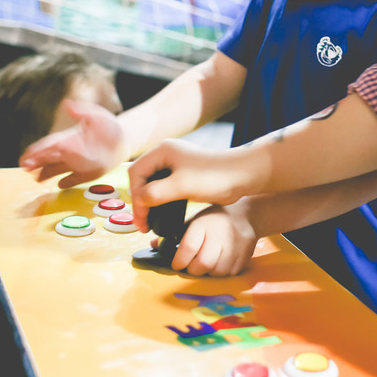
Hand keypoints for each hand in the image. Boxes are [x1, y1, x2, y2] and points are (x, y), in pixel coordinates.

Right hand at [19, 100, 127, 187]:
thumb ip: (82, 111)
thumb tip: (68, 103)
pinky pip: (75, 178)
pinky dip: (67, 182)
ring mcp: (78, 163)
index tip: (27, 155)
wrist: (124, 137)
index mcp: (69, 138)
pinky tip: (59, 185)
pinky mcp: (88, 173)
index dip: (37, 150)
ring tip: (36, 178)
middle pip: (48, 158)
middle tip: (26, 167)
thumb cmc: (108, 124)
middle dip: (36, 162)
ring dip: (46, 173)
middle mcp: (70, 151)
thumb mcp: (96, 115)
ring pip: (57, 169)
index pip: (49, 144)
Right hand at [127, 140, 263, 230]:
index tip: (142, 218)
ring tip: (149, 224)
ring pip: (152, 185)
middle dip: (140, 202)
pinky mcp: (184, 175)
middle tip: (143, 225)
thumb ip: (155, 193)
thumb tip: (139, 201)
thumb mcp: (181, 186)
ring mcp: (175, 164)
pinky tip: (161, 215)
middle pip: (141, 179)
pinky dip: (159, 202)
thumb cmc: (213, 177)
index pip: (136, 173)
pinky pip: (164, 189)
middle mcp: (166, 154)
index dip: (135, 197)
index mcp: (163, 150)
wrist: (242, 175)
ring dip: (148, 204)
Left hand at [157, 202, 258, 275]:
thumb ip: (176, 234)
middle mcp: (221, 233)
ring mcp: (236, 244)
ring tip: (205, 264)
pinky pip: (230, 273)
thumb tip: (153, 245)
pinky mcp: (247, 252)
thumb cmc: (213, 219)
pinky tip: (219, 263)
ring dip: (208, 272)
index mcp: (204, 223)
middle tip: (191, 266)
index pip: (188, 248)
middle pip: (203, 264)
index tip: (177, 264)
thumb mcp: (194, 221)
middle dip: (193, 269)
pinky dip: (222, 272)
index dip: (179, 261)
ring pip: (217, 271)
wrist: (245, 214)